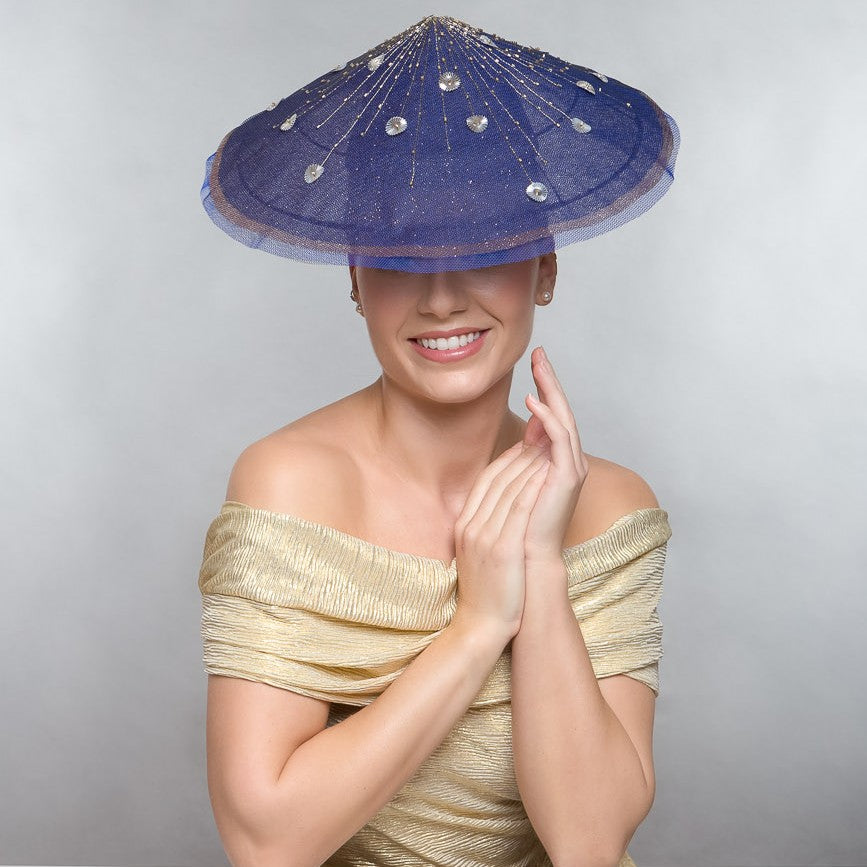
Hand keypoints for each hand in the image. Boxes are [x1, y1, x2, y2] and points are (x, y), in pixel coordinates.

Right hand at [452, 441, 549, 639]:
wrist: (480, 626)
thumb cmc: (486, 592)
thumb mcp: (478, 552)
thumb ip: (486, 526)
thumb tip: (503, 505)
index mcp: (464, 524)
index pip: (486, 480)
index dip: (507, 459)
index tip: (526, 445)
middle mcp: (471, 525)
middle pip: (498, 479)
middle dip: (522, 453)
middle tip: (543, 435)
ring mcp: (484, 536)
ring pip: (509, 488)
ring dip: (530, 463)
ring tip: (550, 445)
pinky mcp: (502, 548)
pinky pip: (519, 509)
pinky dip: (533, 486)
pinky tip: (549, 472)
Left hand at [522, 346, 588, 563]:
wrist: (525, 557)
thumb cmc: (518, 522)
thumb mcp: (518, 478)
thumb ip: (526, 451)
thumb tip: (530, 423)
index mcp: (557, 460)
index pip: (552, 415)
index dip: (544, 388)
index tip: (533, 363)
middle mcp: (569, 460)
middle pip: (561, 411)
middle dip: (550, 381)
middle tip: (540, 354)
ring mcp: (572, 468)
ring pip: (564, 419)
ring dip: (552, 391)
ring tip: (539, 366)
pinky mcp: (569, 476)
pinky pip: (561, 440)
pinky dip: (549, 419)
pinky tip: (536, 402)